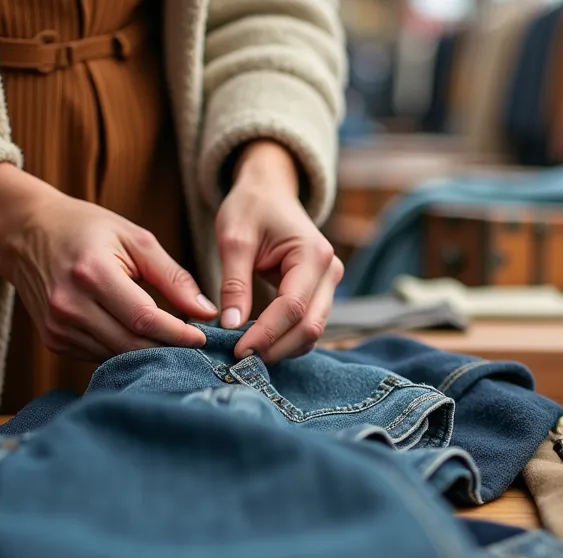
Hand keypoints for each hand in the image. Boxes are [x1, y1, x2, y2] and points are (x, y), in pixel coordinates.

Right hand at [0, 163, 217, 359]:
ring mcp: (58, 327)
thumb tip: (207, 311)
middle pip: (132, 343)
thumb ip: (173, 276)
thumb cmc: (86, 229)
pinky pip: (100, 356)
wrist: (25, 232)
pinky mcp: (54, 340)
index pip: (144, 318)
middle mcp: (70, 305)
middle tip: (198, 345)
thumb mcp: (136, 239)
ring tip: (175, 343)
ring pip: (117, 356)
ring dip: (149, 354)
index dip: (178, 333)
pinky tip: (141, 339)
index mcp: (92, 274)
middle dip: (169, 348)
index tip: (205, 337)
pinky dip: (125, 352)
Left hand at [216, 141, 341, 361]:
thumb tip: (232, 327)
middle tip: (240, 360)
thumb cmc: (251, 207)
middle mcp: (330, 271)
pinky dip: (286, 339)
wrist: (269, 191)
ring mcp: (329, 283)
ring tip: (247, 354)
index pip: (293, 306)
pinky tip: (259, 343)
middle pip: (310, 326)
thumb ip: (234, 284)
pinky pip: (307, 324)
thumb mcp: (234, 239)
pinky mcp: (320, 292)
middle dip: (276, 347)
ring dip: (282, 348)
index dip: (266, 334)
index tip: (236, 350)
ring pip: (312, 331)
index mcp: (312, 254)